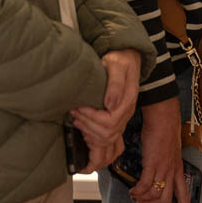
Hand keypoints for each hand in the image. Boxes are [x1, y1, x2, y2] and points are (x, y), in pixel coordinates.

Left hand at [70, 49, 140, 170]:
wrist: (127, 57)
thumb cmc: (119, 59)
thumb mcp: (116, 65)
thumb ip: (115, 84)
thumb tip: (110, 105)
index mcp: (127, 101)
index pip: (110, 121)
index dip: (92, 118)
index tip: (79, 107)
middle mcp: (126, 112)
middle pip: (108, 134)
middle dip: (88, 126)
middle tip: (74, 114)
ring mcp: (122, 118)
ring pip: (108, 141)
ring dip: (90, 137)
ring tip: (77, 123)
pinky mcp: (117, 120)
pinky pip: (110, 142)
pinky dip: (96, 145)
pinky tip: (85, 136)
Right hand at [128, 97, 190, 202]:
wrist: (163, 118)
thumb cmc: (163, 131)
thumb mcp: (168, 151)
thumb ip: (164, 163)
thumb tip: (154, 172)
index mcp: (178, 169)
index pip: (184, 194)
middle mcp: (172, 171)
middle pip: (166, 200)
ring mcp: (163, 168)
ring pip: (155, 195)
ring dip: (143, 199)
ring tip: (135, 196)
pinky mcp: (152, 163)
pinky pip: (145, 185)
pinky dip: (138, 191)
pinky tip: (133, 190)